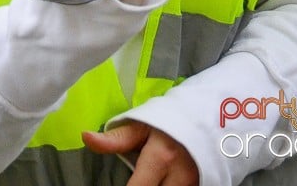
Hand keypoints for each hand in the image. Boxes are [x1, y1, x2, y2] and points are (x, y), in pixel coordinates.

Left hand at [83, 121, 198, 185]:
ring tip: (145, 177)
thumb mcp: (143, 124)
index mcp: (161, 158)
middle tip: (136, 178)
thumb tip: (85, 138)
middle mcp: (179, 177)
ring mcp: (192, 185)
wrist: (211, 117)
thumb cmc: (171, 119)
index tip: (116, 185)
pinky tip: (159, 180)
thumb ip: (116, 138)